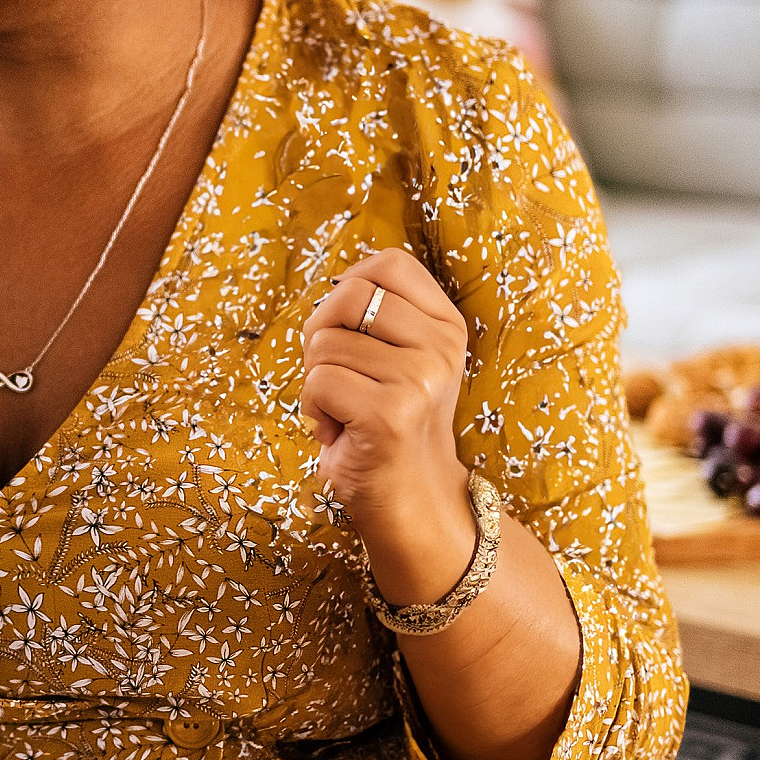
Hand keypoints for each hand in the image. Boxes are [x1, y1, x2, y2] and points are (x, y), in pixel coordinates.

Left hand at [300, 249, 475, 596]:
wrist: (408, 495)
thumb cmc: (384, 418)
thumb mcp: (395, 356)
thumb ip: (376, 312)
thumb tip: (332, 282)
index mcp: (446, 324)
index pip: (389, 264)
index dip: (349, 285)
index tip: (348, 327)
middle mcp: (441, 347)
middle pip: (347, 296)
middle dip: (320, 334)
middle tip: (333, 375)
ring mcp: (420, 380)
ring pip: (324, 344)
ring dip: (316, 381)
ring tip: (345, 411)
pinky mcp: (390, 413)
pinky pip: (318, 383)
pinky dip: (313, 410)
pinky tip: (340, 432)